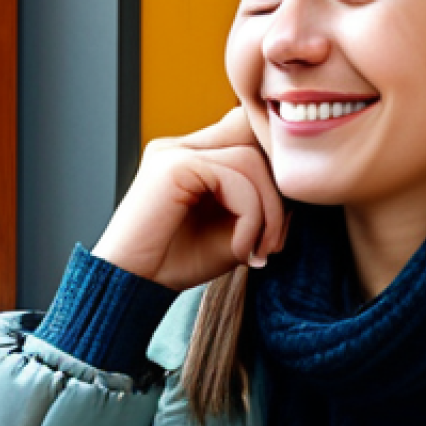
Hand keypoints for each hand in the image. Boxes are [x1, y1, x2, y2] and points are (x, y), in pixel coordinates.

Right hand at [92, 107, 288, 290]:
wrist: (129, 287)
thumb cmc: (176, 263)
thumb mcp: (232, 231)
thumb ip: (259, 205)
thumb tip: (295, 190)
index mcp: (192, 155)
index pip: (248, 138)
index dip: (273, 178)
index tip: (274, 230)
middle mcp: (182, 147)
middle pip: (254, 141)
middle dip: (277, 194)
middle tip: (273, 244)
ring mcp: (175, 151)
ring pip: (251, 159)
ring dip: (267, 211)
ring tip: (257, 249)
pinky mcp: (174, 165)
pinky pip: (235, 179)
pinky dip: (249, 218)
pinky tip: (240, 249)